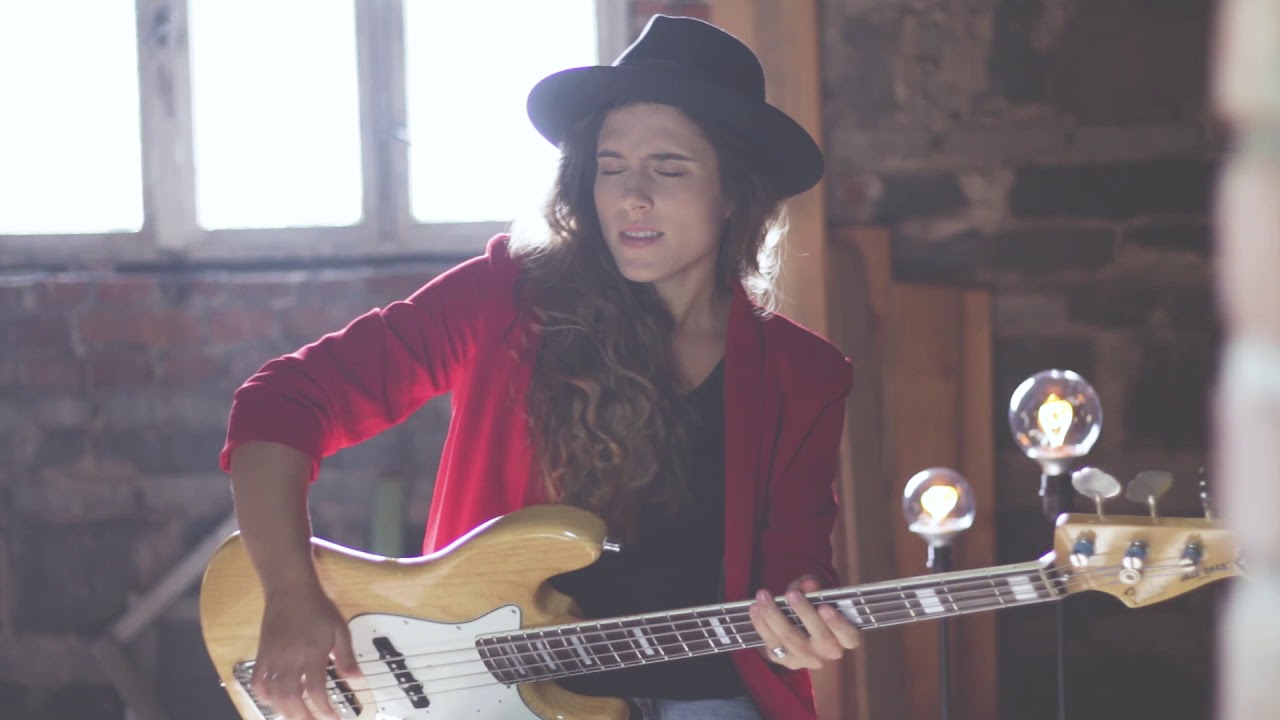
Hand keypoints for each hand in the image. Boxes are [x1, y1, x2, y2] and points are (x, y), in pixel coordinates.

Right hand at [250, 585, 361, 719]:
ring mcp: (272, 658)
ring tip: (299, 716)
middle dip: (303, 717)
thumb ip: (347, 657)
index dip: (325, 710)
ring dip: (284, 711)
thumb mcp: (340, 629)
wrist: (290, 590)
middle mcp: (289, 659)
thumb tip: (357, 681)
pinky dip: (265, 697)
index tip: (335, 719)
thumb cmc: (318, 609)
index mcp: (312, 653)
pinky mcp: (261, 655)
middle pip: (291, 698)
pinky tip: (276, 701)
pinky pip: (257, 683)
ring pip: (272, 694)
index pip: (316, 690)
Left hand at [748, 574, 859, 669]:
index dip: (838, 623)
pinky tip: (755, 608)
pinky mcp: (786, 661)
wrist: (798, 626)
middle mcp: (829, 652)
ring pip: (791, 640)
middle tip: (791, 594)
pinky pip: (772, 644)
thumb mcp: (815, 592)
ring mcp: (807, 659)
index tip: (824, 607)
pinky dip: (761, 624)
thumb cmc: (813, 605)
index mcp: (845, 637)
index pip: (849, 635)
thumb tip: (808, 583)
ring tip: (763, 595)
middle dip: (804, 613)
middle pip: (819, 638)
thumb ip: (813, 586)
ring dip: (775, 615)